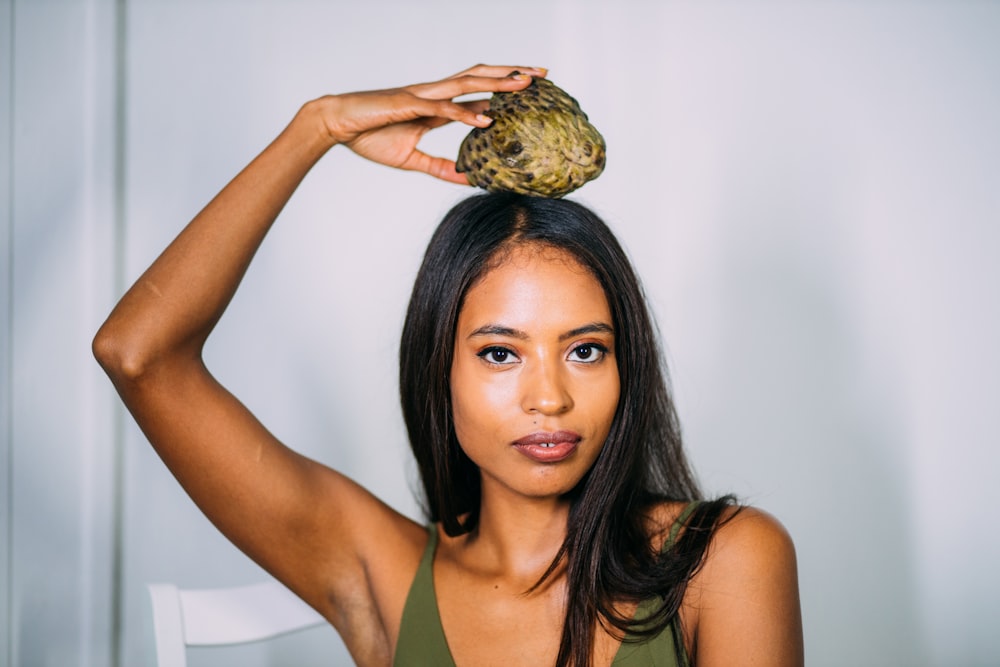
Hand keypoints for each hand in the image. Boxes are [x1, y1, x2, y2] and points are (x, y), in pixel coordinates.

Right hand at [317, 64, 546, 183]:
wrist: (335, 124)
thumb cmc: (368, 136)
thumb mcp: (410, 159)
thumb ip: (438, 167)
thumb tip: (465, 179)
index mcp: (435, 104)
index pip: (477, 90)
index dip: (504, 86)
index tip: (532, 86)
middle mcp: (434, 94)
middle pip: (480, 76)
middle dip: (512, 73)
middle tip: (543, 73)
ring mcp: (422, 96)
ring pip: (467, 83)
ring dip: (497, 83)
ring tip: (525, 84)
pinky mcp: (408, 104)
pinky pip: (443, 108)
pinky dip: (467, 111)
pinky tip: (488, 116)